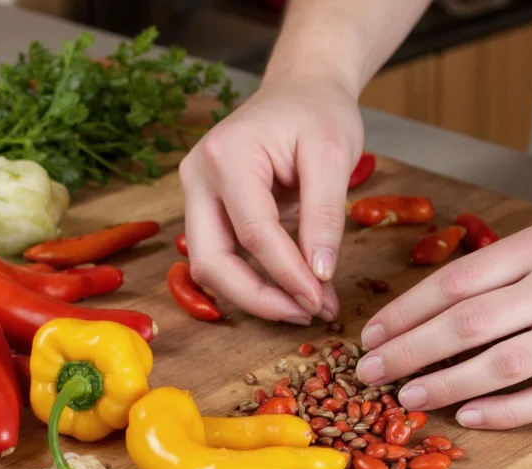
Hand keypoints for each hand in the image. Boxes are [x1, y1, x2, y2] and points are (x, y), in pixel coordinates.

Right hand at [179, 74, 362, 323]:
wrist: (302, 90)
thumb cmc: (319, 113)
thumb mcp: (334, 155)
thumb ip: (325, 216)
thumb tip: (319, 275)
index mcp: (226, 156)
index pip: (253, 234)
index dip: (287, 276)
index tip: (321, 303)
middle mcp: (198, 177)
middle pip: (212, 260)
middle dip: (258, 299)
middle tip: (306, 314)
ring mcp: (198, 194)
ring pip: (212, 265)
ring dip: (257, 295)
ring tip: (306, 306)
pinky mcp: (209, 208)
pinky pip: (226, 255)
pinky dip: (257, 278)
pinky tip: (293, 289)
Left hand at [355, 205, 531, 429]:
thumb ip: (513, 259)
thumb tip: (447, 295)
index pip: (456, 282)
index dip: (407, 312)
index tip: (375, 334)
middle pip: (465, 324)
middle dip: (408, 350)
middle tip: (369, 373)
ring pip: (500, 365)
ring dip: (445, 383)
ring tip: (407, 396)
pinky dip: (505, 411)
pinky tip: (471, 416)